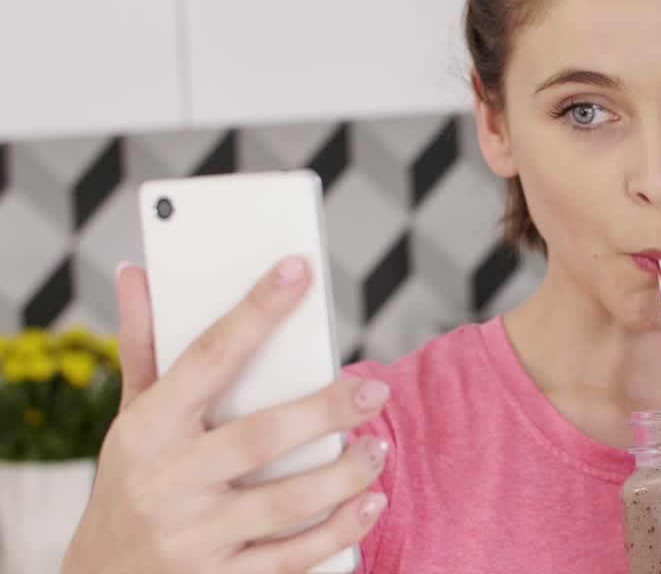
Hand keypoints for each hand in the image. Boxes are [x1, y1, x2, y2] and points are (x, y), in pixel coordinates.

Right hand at [64, 257, 390, 573]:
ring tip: (377, 448)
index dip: (254, 310)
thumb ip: (144, 348)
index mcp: (148, 429)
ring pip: (284, 504)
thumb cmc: (131, 483)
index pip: (206, 357)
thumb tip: (137, 273)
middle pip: (259, 438)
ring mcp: (194, 538)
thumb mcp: (130, 418)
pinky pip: (292, 559)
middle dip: (323, 411)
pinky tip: (369, 504)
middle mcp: (168, 483)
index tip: (298, 270)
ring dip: (342, 475)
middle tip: (373, 391)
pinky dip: (338, 531)